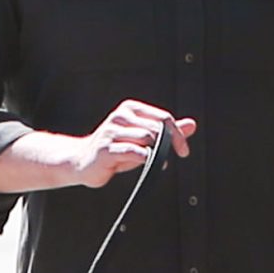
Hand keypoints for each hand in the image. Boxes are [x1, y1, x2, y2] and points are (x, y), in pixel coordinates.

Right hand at [67, 100, 195, 186]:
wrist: (81, 162)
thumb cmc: (114, 150)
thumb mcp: (143, 139)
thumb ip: (167, 131)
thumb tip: (192, 124)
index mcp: (130, 109)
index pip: (163, 117)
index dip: (177, 134)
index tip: (182, 150)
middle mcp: (121, 116)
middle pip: (157, 128)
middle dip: (169, 144)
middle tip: (171, 157)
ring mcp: (112, 132)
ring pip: (147, 138)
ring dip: (156, 153)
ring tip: (154, 161)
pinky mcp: (106, 149)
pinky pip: (133, 151)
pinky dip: (145, 158)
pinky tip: (146, 163)